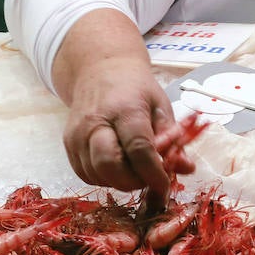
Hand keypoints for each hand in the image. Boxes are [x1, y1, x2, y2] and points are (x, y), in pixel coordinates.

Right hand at [51, 9, 195, 198]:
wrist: (99, 70)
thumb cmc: (135, 88)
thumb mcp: (160, 105)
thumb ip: (173, 139)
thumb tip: (186, 169)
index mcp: (125, 109)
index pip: (138, 149)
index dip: (153, 173)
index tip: (165, 185)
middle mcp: (95, 122)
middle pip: (110, 166)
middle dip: (133, 181)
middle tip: (148, 178)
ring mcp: (77, 135)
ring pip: (97, 175)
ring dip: (119, 182)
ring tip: (134, 170)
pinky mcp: (68, 144)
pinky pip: (85, 174)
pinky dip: (104, 179)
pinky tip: (117, 167)